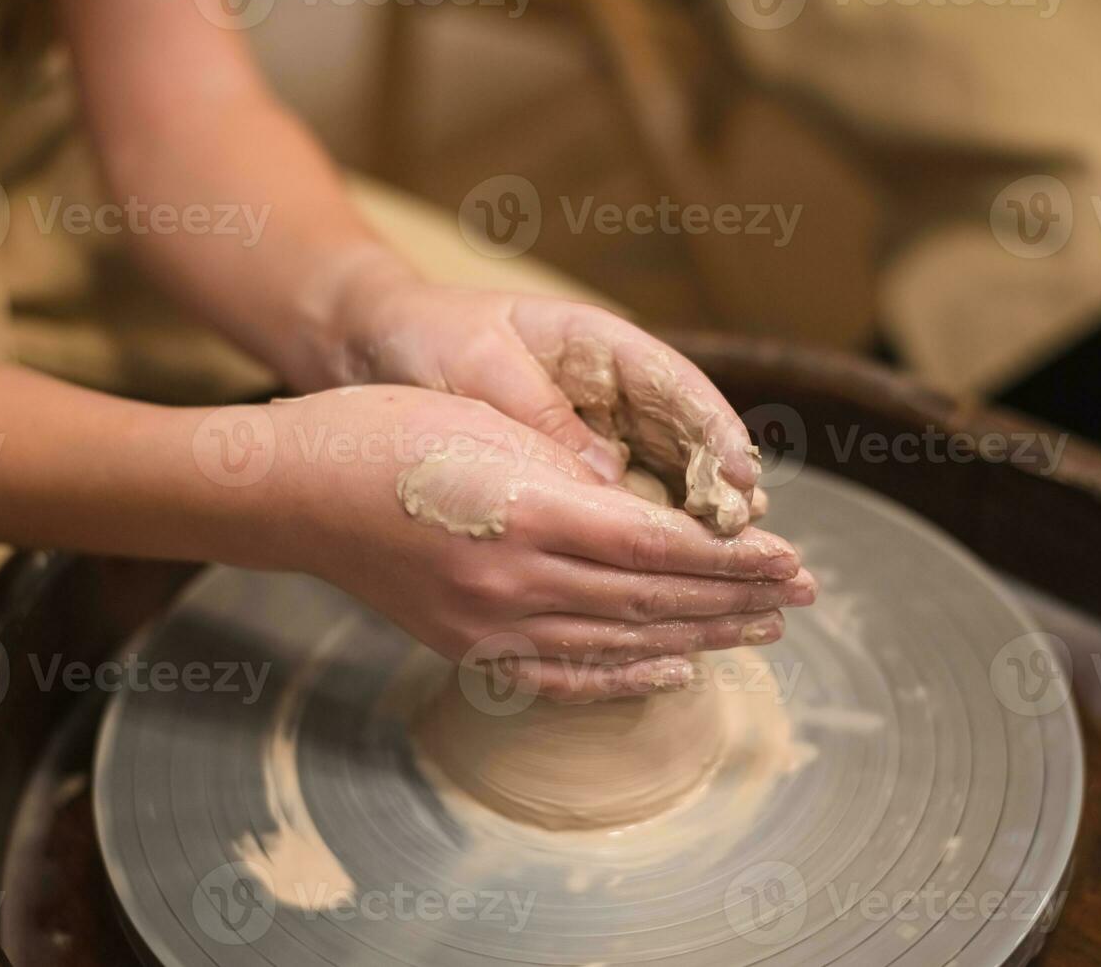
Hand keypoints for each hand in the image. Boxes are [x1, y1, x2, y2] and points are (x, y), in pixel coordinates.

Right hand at [260, 386, 813, 701]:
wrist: (296, 490)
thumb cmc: (385, 430)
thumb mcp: (488, 423)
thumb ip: (572, 469)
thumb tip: (649, 515)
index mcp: (530, 510)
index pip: (661, 545)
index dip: (733, 558)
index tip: (791, 558)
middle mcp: (518, 579)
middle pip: (653, 597)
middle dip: (737, 598)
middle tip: (804, 595)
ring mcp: (490, 623)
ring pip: (619, 639)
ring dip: (698, 637)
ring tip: (759, 632)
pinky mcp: (469, 645)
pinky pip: (561, 674)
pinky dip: (623, 677)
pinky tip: (671, 674)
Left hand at [323, 266, 764, 535]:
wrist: (373, 346)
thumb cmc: (429, 339)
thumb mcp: (481, 365)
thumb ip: (544, 417)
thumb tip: (609, 482)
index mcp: (602, 344)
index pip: (681, 389)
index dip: (717, 437)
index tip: (740, 481)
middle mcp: (612, 392)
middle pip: (688, 445)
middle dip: (723, 495)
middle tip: (755, 546)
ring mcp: (597, 433)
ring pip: (664, 484)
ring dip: (696, 530)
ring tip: (732, 577)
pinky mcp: (573, 474)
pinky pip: (622, 511)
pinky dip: (645, 545)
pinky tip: (665, 585)